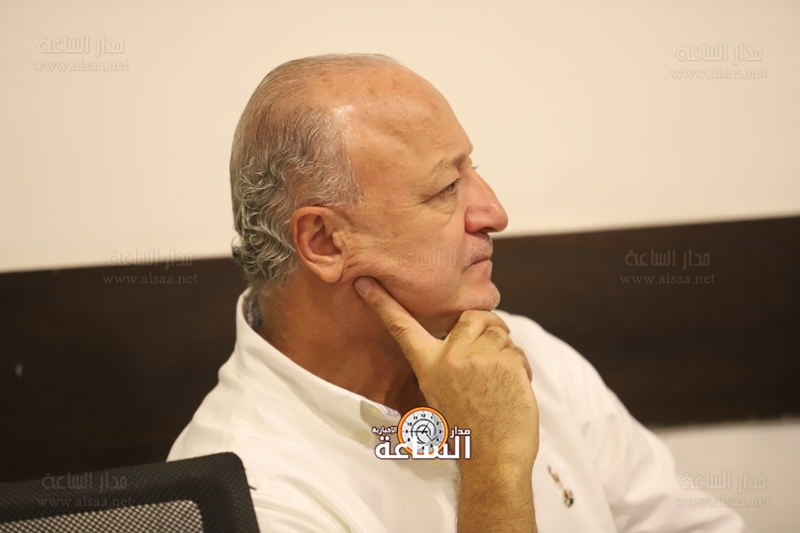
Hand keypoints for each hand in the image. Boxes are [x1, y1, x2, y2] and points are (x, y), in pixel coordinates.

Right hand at [354, 276, 538, 468]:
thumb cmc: (467, 433)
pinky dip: (521, 366)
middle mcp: (450, 357)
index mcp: (428, 366)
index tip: (366, 282)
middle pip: (471, 316)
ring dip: (506, 350)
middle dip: (487, 324)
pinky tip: (515, 388)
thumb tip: (466, 334)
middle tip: (493, 342)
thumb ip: (446, 364)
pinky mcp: (506, 362)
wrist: (493, 460)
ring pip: (499, 332)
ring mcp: (479, 357)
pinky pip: (517, 350)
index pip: (402, 328)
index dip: (383, 303)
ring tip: (502, 379)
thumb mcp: (439, 396)